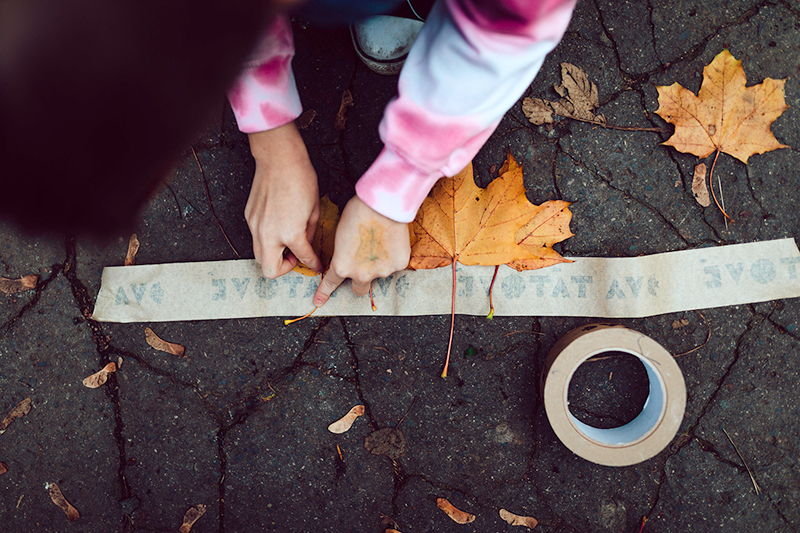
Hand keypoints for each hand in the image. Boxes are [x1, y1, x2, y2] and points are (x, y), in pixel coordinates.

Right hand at [245, 122, 321, 277]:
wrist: (279, 159)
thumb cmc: (300, 180)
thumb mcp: (314, 210)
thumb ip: (309, 234)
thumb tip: (306, 245)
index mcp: (290, 234)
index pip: (303, 258)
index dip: (312, 264)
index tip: (315, 265)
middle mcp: (269, 234)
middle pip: (269, 270)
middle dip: (284, 268)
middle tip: (295, 257)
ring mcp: (256, 226)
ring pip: (259, 256)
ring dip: (273, 255)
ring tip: (286, 243)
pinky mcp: (249, 217)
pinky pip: (256, 237)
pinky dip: (266, 239)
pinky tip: (277, 226)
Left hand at [313, 196, 409, 306]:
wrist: (383, 205)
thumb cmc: (358, 212)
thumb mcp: (340, 234)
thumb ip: (343, 252)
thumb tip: (348, 255)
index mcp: (342, 266)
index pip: (331, 283)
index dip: (324, 293)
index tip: (319, 301)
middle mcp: (361, 274)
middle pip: (359, 290)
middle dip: (359, 281)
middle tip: (363, 268)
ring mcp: (382, 272)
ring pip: (379, 274)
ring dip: (378, 265)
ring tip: (379, 241)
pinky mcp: (399, 265)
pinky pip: (394, 264)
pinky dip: (393, 256)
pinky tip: (391, 240)